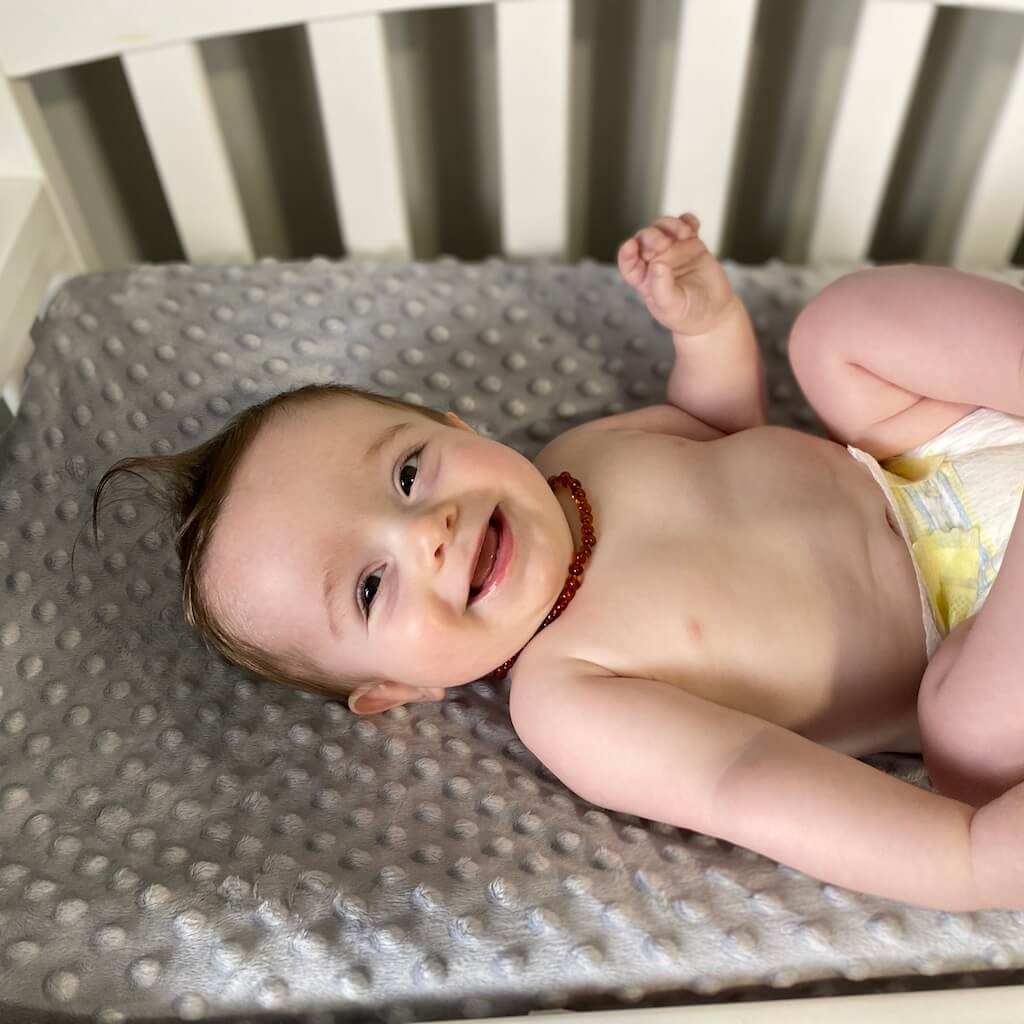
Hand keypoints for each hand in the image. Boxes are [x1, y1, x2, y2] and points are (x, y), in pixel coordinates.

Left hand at [617, 213, 738, 336]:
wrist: (714, 314)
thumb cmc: (687, 315)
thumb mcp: (671, 307)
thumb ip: (661, 287)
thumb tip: (657, 264)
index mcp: (644, 278)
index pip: (629, 263)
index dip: (627, 253)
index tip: (630, 246)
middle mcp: (655, 262)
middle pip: (645, 240)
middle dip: (651, 236)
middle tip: (663, 243)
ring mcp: (673, 251)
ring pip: (664, 228)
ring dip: (670, 225)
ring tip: (684, 233)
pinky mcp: (691, 244)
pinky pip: (686, 225)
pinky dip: (687, 221)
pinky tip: (692, 226)